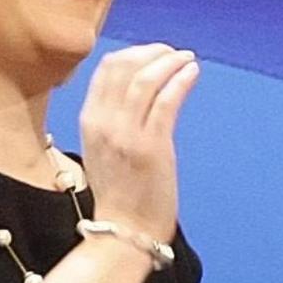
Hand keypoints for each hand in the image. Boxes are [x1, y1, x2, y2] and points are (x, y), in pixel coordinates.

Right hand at [76, 43, 196, 242]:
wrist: (124, 229)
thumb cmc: (120, 190)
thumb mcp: (104, 147)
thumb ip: (113, 118)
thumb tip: (137, 89)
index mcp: (89, 120)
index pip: (106, 69)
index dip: (134, 53)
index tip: (156, 53)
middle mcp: (103, 122)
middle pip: (124, 67)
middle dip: (153, 52)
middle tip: (175, 53)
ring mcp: (126, 134)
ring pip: (146, 79)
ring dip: (170, 62)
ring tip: (188, 59)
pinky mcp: (152, 147)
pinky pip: (166, 101)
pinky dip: (181, 81)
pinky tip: (193, 73)